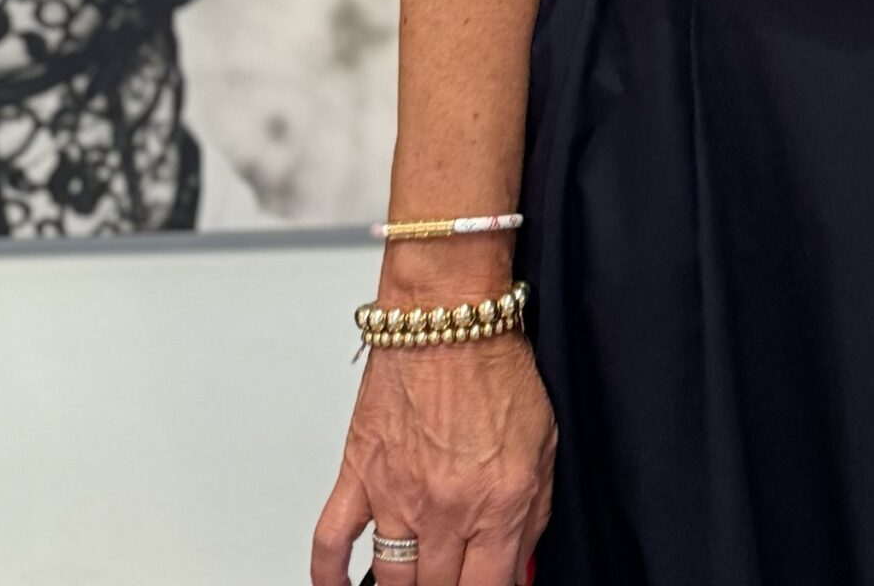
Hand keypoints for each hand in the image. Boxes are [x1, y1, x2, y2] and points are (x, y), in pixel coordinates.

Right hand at [310, 336, 555, 585]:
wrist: (447, 314)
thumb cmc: (495, 365)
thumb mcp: (543, 443)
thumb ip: (533, 513)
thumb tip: (519, 563)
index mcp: (499, 503)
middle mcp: (446, 509)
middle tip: (454, 574)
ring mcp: (397, 498)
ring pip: (392, 581)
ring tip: (415, 579)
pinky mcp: (358, 476)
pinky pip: (331, 545)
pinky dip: (330, 578)